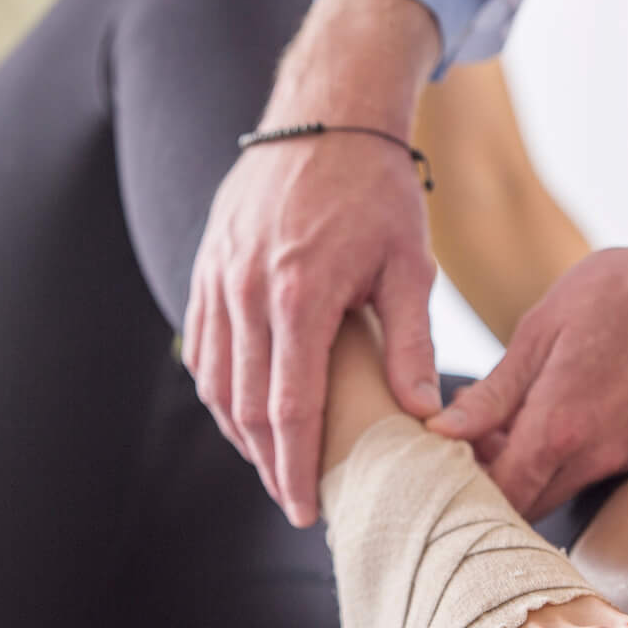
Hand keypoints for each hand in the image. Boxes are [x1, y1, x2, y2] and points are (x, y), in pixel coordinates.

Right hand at [186, 0, 444, 527]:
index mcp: (300, 295)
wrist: (325, 117)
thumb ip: (411, 343)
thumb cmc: (376, 190)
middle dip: (267, 464)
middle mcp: (247, 292)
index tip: (303, 510)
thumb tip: (424, 417)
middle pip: (247, 407)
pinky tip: (245, 412)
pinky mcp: (206, 268)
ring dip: (239, 433)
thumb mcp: (408, 265)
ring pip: (216, 383)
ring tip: (272, 466)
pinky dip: (220, 390)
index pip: (288, 408)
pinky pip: (204, 347)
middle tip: (293, 501)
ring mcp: (218, 279)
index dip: (293, 468)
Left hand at [429, 191, 627, 517]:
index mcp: (560, 428)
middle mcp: (593, 456)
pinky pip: (583, 469)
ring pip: (554, 489)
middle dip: (488, 485)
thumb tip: (443, 430)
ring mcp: (621, 455)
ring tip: (498, 424)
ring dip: (521, 471)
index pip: (498, 495)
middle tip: (463, 442)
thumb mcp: (541, 330)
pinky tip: (540, 415)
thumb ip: (494, 392)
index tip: (439, 456)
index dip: (462, 486)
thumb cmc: (622, 293)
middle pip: (524, 504)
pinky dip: (553, 458)